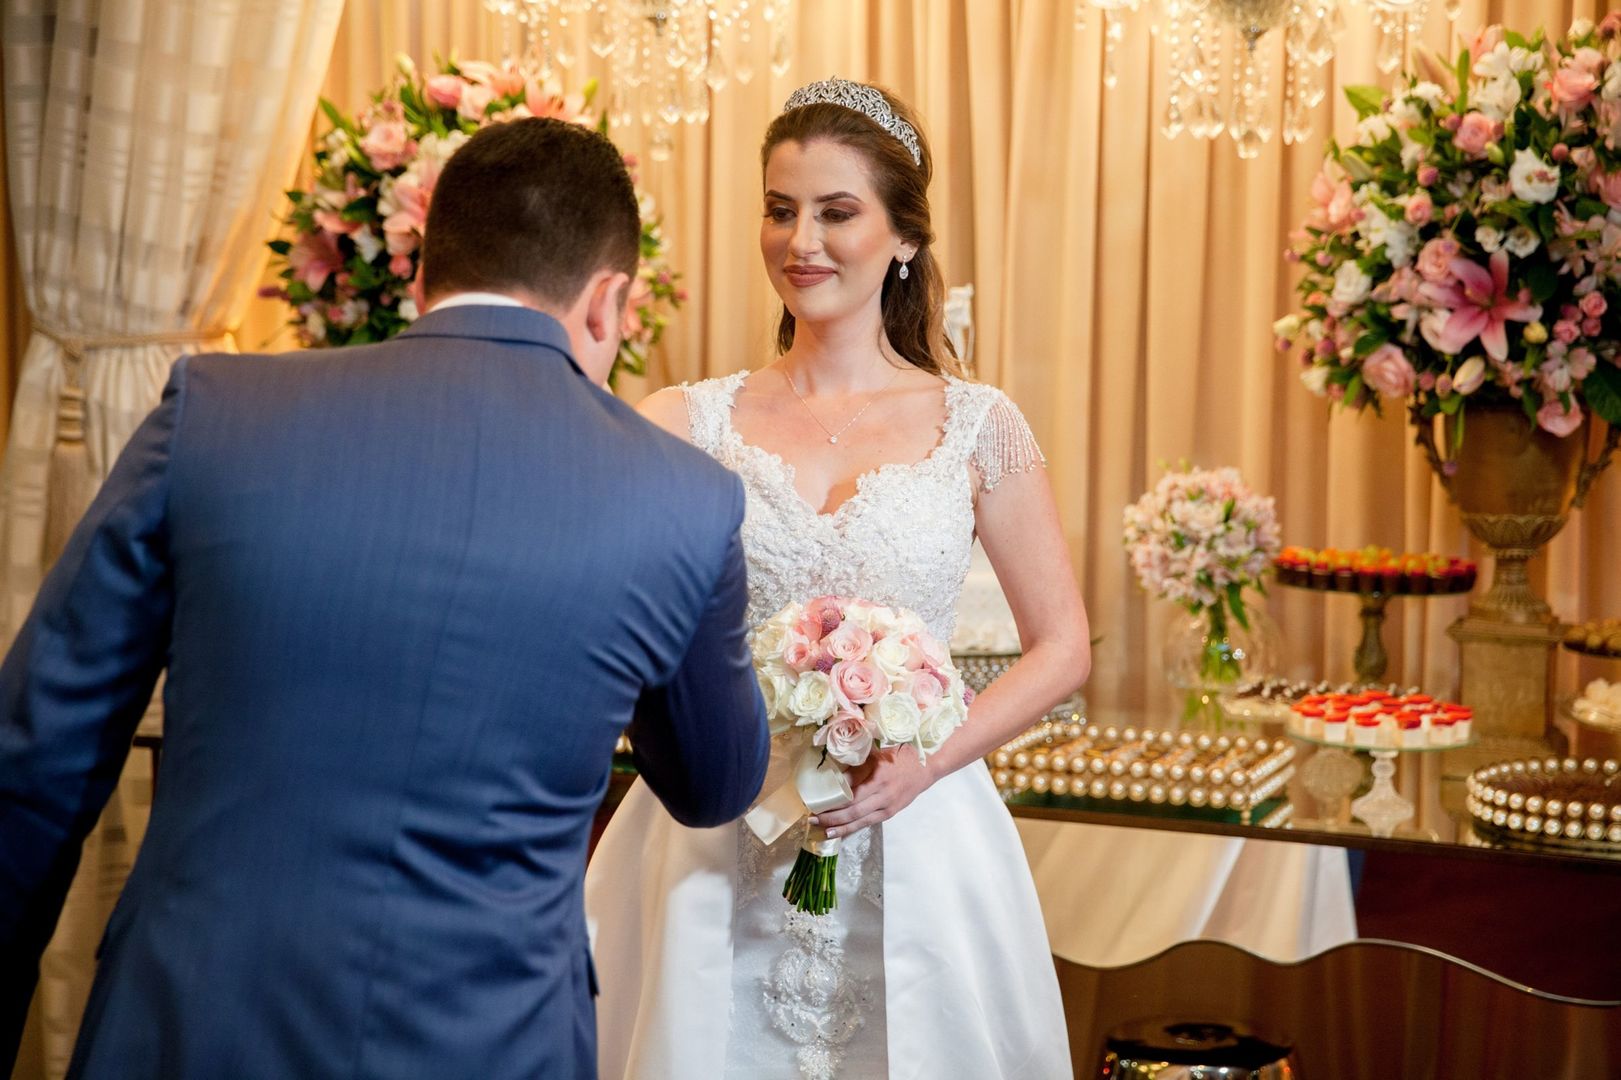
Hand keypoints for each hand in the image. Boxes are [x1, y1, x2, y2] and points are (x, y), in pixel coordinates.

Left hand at [810, 746, 936, 837]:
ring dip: (839, 827)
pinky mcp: (889, 813)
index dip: (832, 799)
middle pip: (852, 810)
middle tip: (812, 818)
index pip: (851, 792)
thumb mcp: (877, 755)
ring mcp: (886, 806)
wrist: (926, 769)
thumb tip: (834, 776)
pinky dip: (852, 828)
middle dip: (831, 817)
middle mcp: (882, 794)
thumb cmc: (900, 756)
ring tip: (822, 831)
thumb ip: (857, 766)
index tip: (815, 801)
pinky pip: (867, 823)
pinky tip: (840, 832)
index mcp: (878, 777)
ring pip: (859, 821)